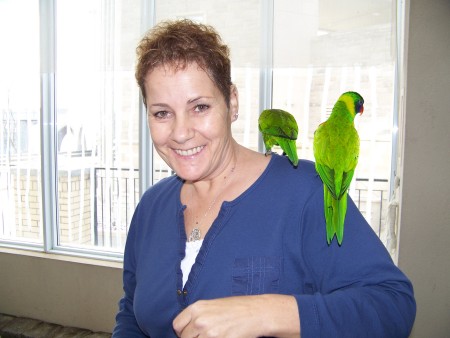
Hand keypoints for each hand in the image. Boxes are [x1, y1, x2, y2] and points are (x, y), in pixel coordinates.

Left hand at [172, 294, 299, 337]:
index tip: (191, 334)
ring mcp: (210, 333)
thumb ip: (198, 316)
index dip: (183, 332)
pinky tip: (223, 337)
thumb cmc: (237, 308)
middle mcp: (200, 320)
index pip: (177, 326)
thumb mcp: (213, 305)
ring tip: (216, 335)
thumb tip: (187, 330)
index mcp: (197, 308)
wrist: (257, 312)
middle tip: (206, 336)